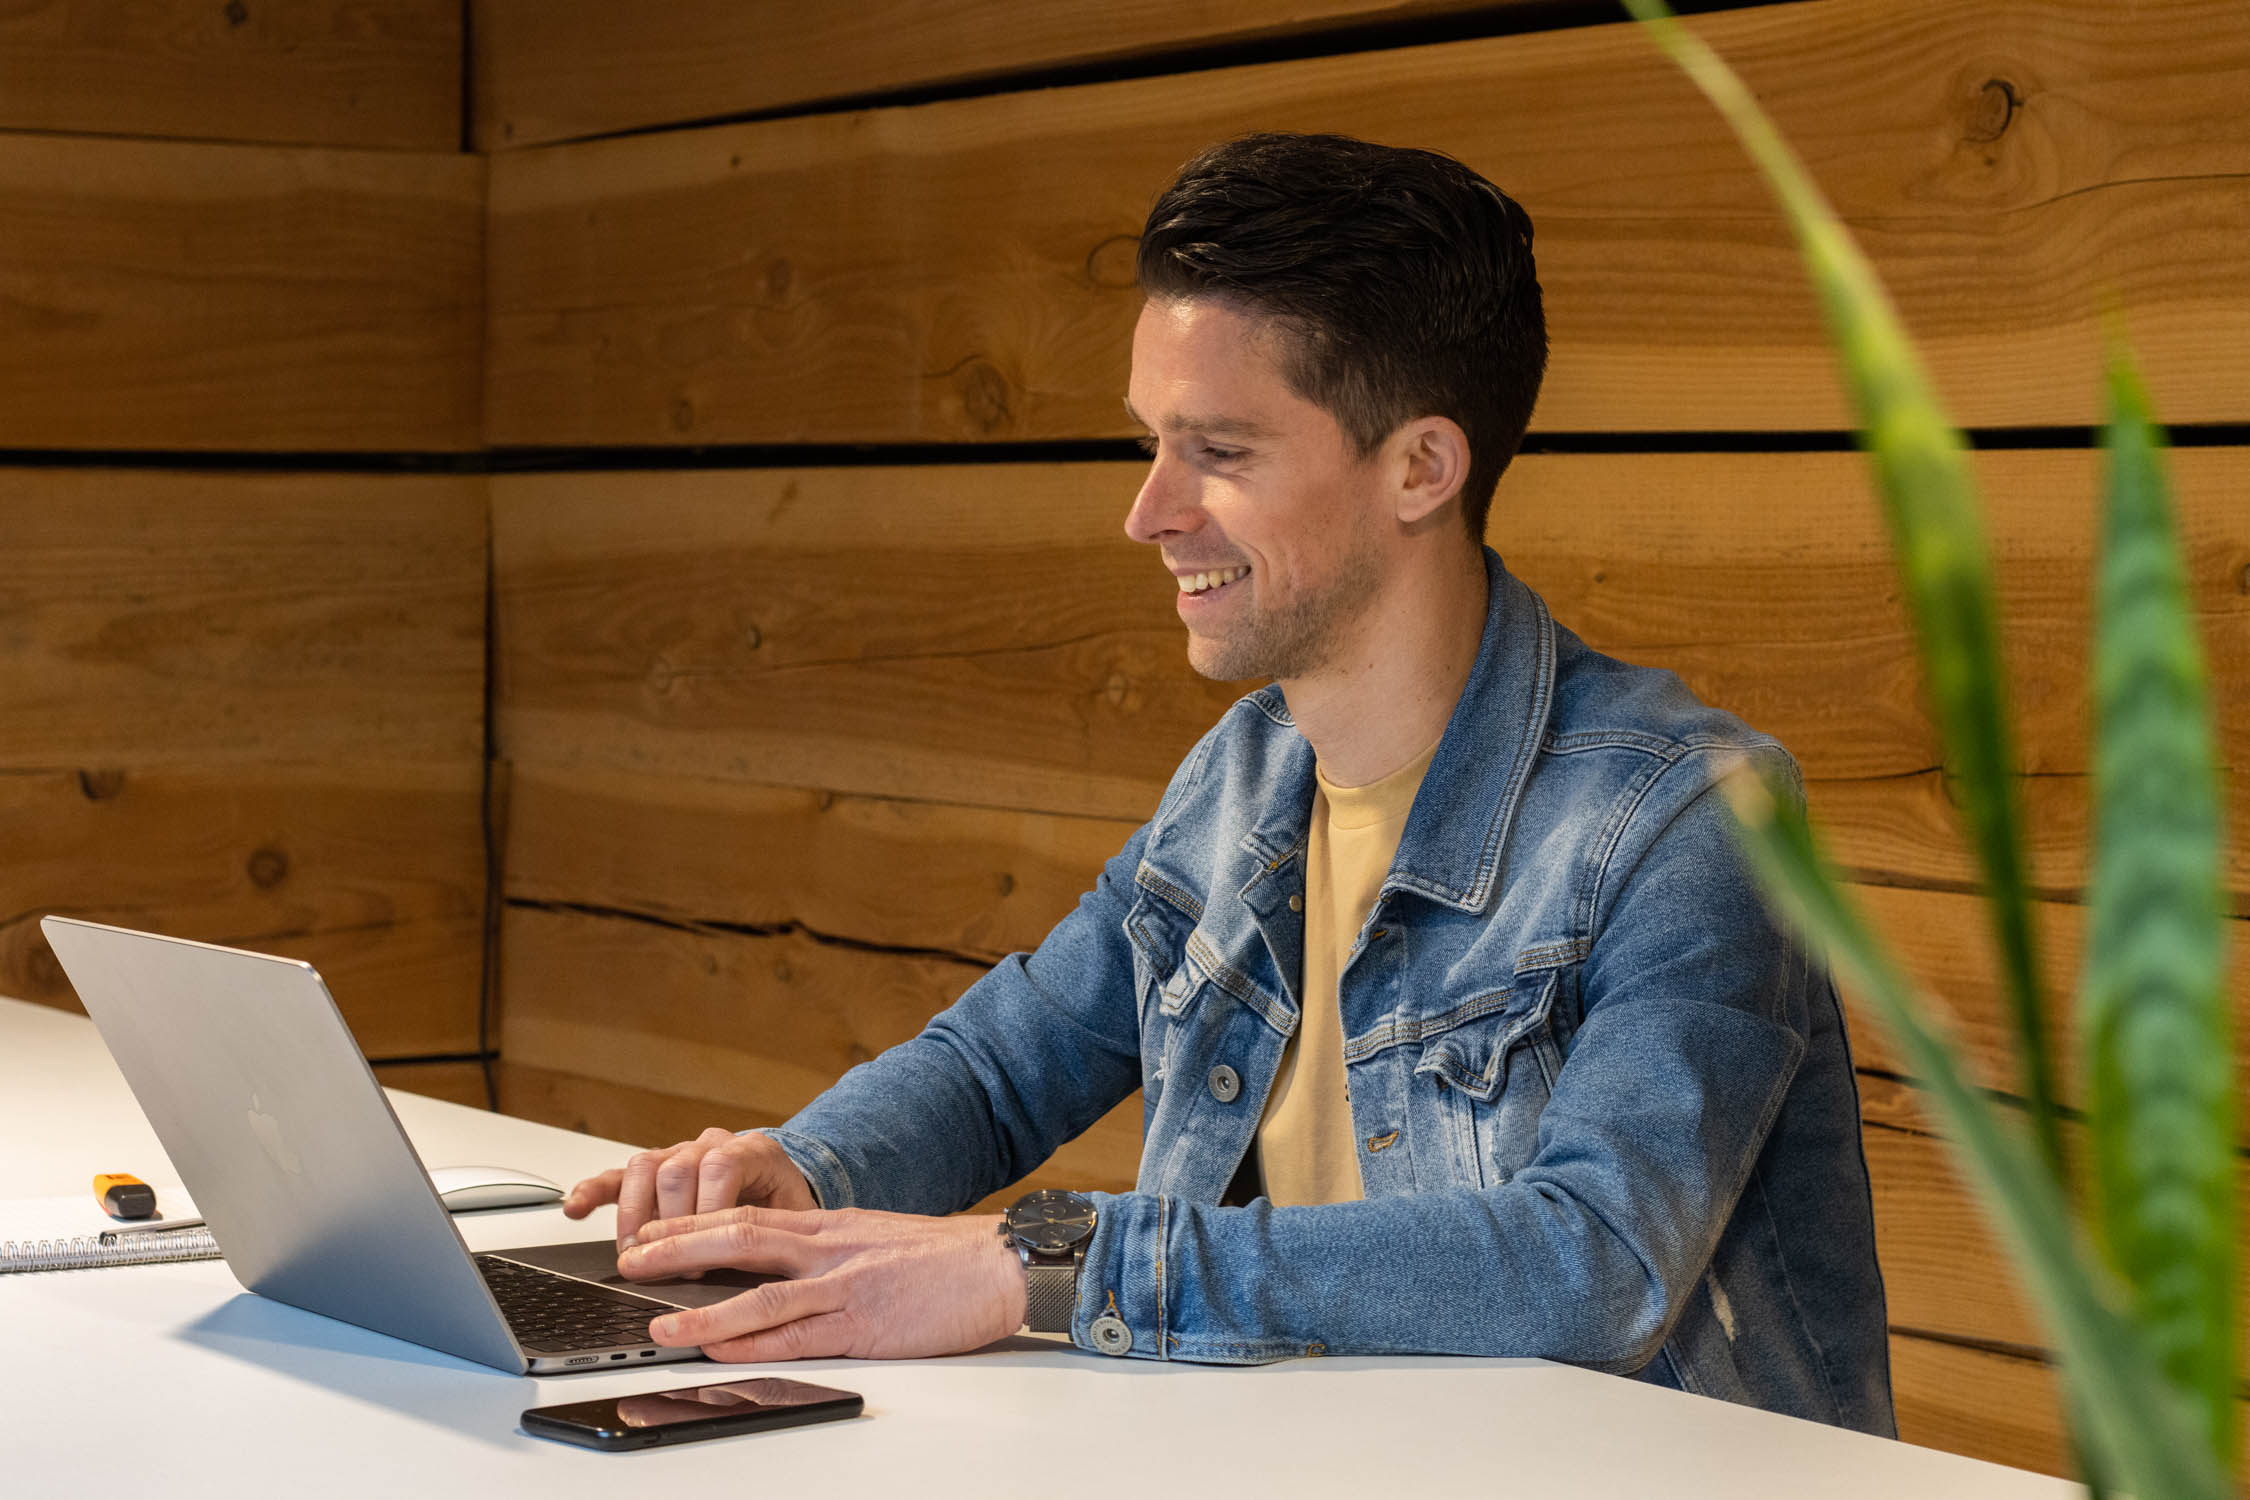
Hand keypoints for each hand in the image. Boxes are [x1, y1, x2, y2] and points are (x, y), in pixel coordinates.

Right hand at [562, 1127, 816, 1247]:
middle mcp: (711, 1145)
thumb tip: (753, 1280)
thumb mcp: (795, 1221)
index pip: (721, 1167)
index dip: (709, 1211)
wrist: (783, 1184)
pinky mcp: (654, 1172)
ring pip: (645, 1166)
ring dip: (633, 1215)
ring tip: (632, 1254)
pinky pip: (619, 1174)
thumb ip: (775, 1237)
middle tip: (669, 1267)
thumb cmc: (786, 1207)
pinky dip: (594, 1191)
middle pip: (677, 1169)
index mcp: (752, 1152)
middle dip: (669, 1223)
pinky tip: (575, 1209)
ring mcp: (679, 1154)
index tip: (705, 1257)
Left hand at [616, 1205, 1029, 1361]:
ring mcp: (843, 1287)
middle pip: (739, 1240)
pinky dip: (753, 1343)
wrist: (999, 1264)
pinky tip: (721, 1350)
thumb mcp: (873, 1238)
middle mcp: (828, 1249)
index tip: (649, 1231)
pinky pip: (798, 1334)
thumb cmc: (942, 1259)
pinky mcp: (863, 1325)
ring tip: (658, 1322)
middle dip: (677, 1249)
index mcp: (829, 1226)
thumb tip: (779, 1264)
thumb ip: (826, 1249)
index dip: (691, 1224)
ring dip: (702, 1309)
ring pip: (759, 1292)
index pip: (747, 1215)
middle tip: (629, 1258)